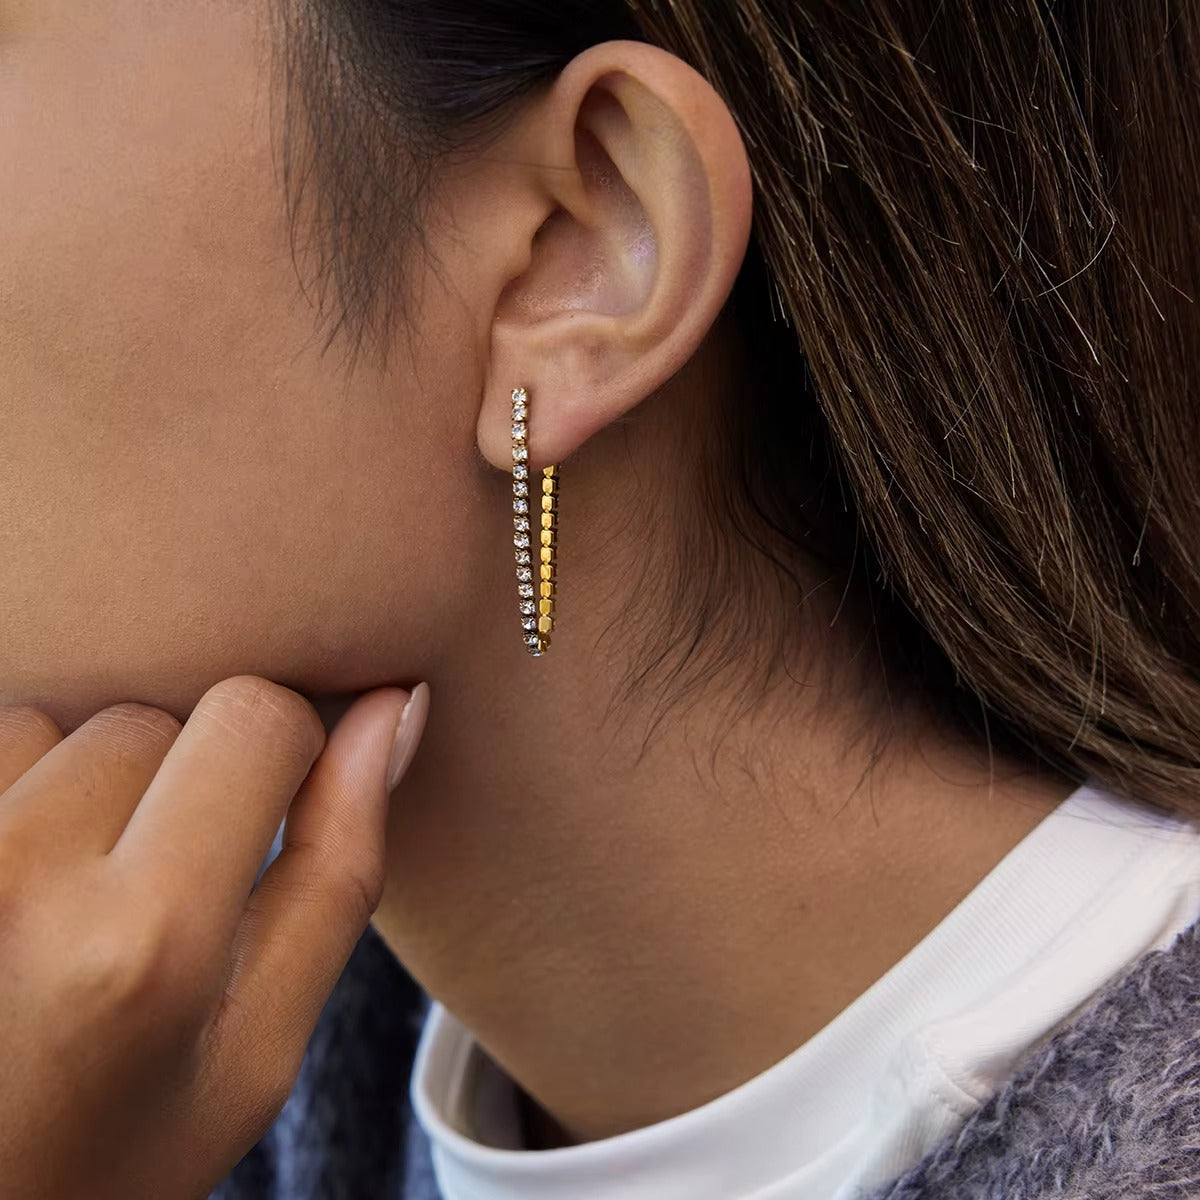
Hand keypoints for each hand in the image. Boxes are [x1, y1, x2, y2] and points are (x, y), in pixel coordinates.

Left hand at [0, 674, 428, 1199]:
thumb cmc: (105, 1148)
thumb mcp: (257, 1046)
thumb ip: (338, 869)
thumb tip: (392, 709)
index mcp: (148, 941)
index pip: (253, 717)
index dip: (286, 748)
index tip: (271, 806)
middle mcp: (22, 878)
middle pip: (153, 719)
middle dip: (175, 781)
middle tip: (150, 892)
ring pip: (57, 724)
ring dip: (76, 785)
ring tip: (64, 896)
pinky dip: (10, 793)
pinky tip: (9, 882)